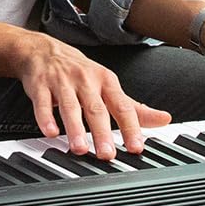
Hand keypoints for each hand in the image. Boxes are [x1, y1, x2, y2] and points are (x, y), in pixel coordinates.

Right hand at [12, 32, 170, 157]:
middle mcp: (86, 81)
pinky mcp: (40, 84)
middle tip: (107, 154)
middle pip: (96, 108)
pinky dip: (45, 117)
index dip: (130, 127)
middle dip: (102, 132)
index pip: (122, 106)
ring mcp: (62, 82)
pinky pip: (42, 102)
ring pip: (70, 106)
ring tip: (80, 148)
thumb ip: (135, 108)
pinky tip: (50, 131)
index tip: (136, 147)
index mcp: (106, 82)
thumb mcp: (109, 86)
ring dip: (74, 128)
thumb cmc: (80, 73)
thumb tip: (164, 119)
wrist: (44, 51)